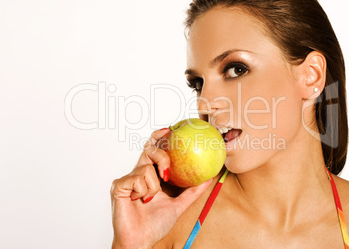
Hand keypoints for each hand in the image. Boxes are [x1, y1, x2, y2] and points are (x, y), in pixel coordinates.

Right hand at [110, 128, 211, 247]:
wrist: (141, 240)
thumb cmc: (156, 223)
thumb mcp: (179, 205)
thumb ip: (192, 191)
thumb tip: (209, 178)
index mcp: (150, 175)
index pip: (154, 150)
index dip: (159, 137)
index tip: (169, 130)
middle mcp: (138, 173)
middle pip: (150, 150)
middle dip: (161, 156)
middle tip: (168, 171)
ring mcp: (128, 179)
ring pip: (147, 169)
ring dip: (154, 188)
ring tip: (149, 200)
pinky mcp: (119, 185)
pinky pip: (137, 179)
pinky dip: (143, 192)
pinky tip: (139, 202)